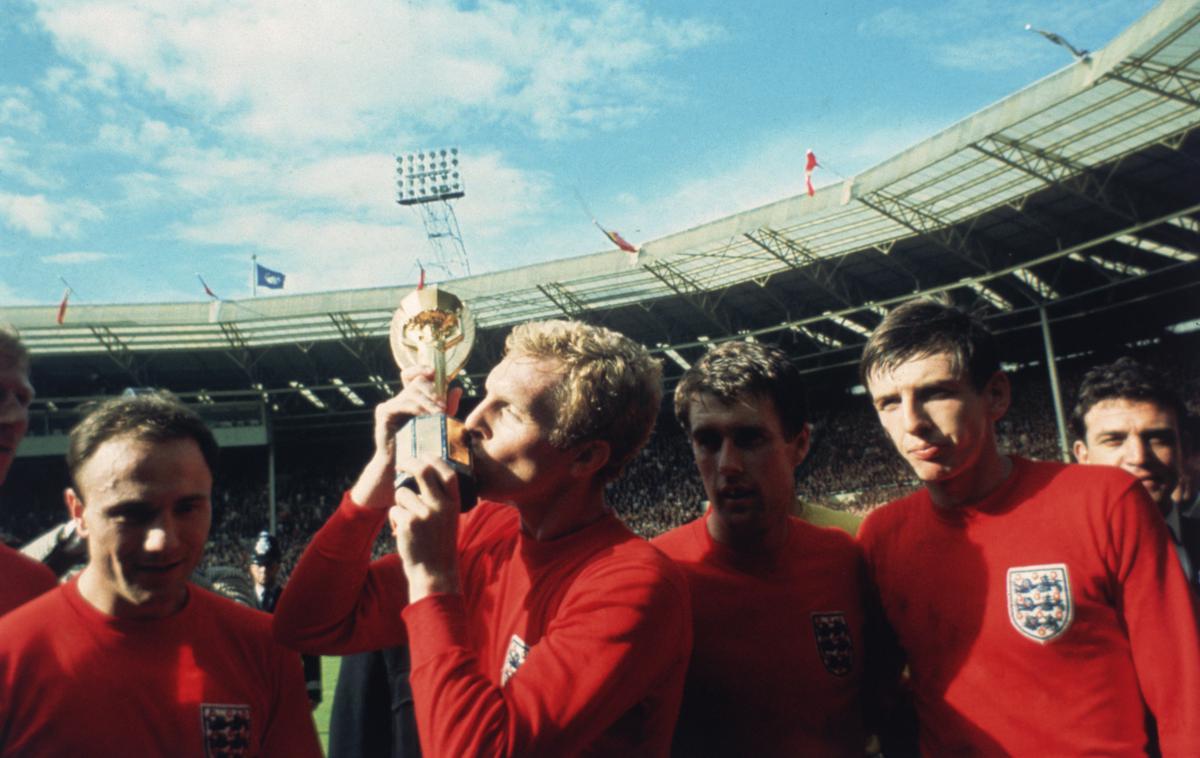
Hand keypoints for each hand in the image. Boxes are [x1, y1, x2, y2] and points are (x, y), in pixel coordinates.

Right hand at [350, 364, 459, 510]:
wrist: (403, 466)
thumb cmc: (422, 447)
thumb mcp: (439, 424)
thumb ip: (448, 407)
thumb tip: (458, 389)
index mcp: (413, 399)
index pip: (415, 375)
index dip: (422, 369)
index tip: (433, 371)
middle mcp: (401, 398)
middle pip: (417, 382)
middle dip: (432, 392)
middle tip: (443, 407)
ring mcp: (391, 404)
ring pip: (411, 391)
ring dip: (427, 401)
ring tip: (439, 413)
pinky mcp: (384, 412)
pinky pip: (401, 403)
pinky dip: (416, 408)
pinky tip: (426, 416)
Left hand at [389, 453, 461, 602]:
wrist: (434, 571)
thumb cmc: (439, 543)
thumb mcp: (448, 519)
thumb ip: (441, 498)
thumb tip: (423, 473)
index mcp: (454, 503)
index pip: (447, 472)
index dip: (434, 459)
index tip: (423, 455)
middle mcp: (441, 506)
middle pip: (423, 471)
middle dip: (409, 463)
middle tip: (401, 464)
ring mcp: (425, 514)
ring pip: (402, 493)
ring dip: (399, 503)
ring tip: (408, 520)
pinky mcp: (409, 523)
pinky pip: (394, 509)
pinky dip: (395, 519)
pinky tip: (403, 532)